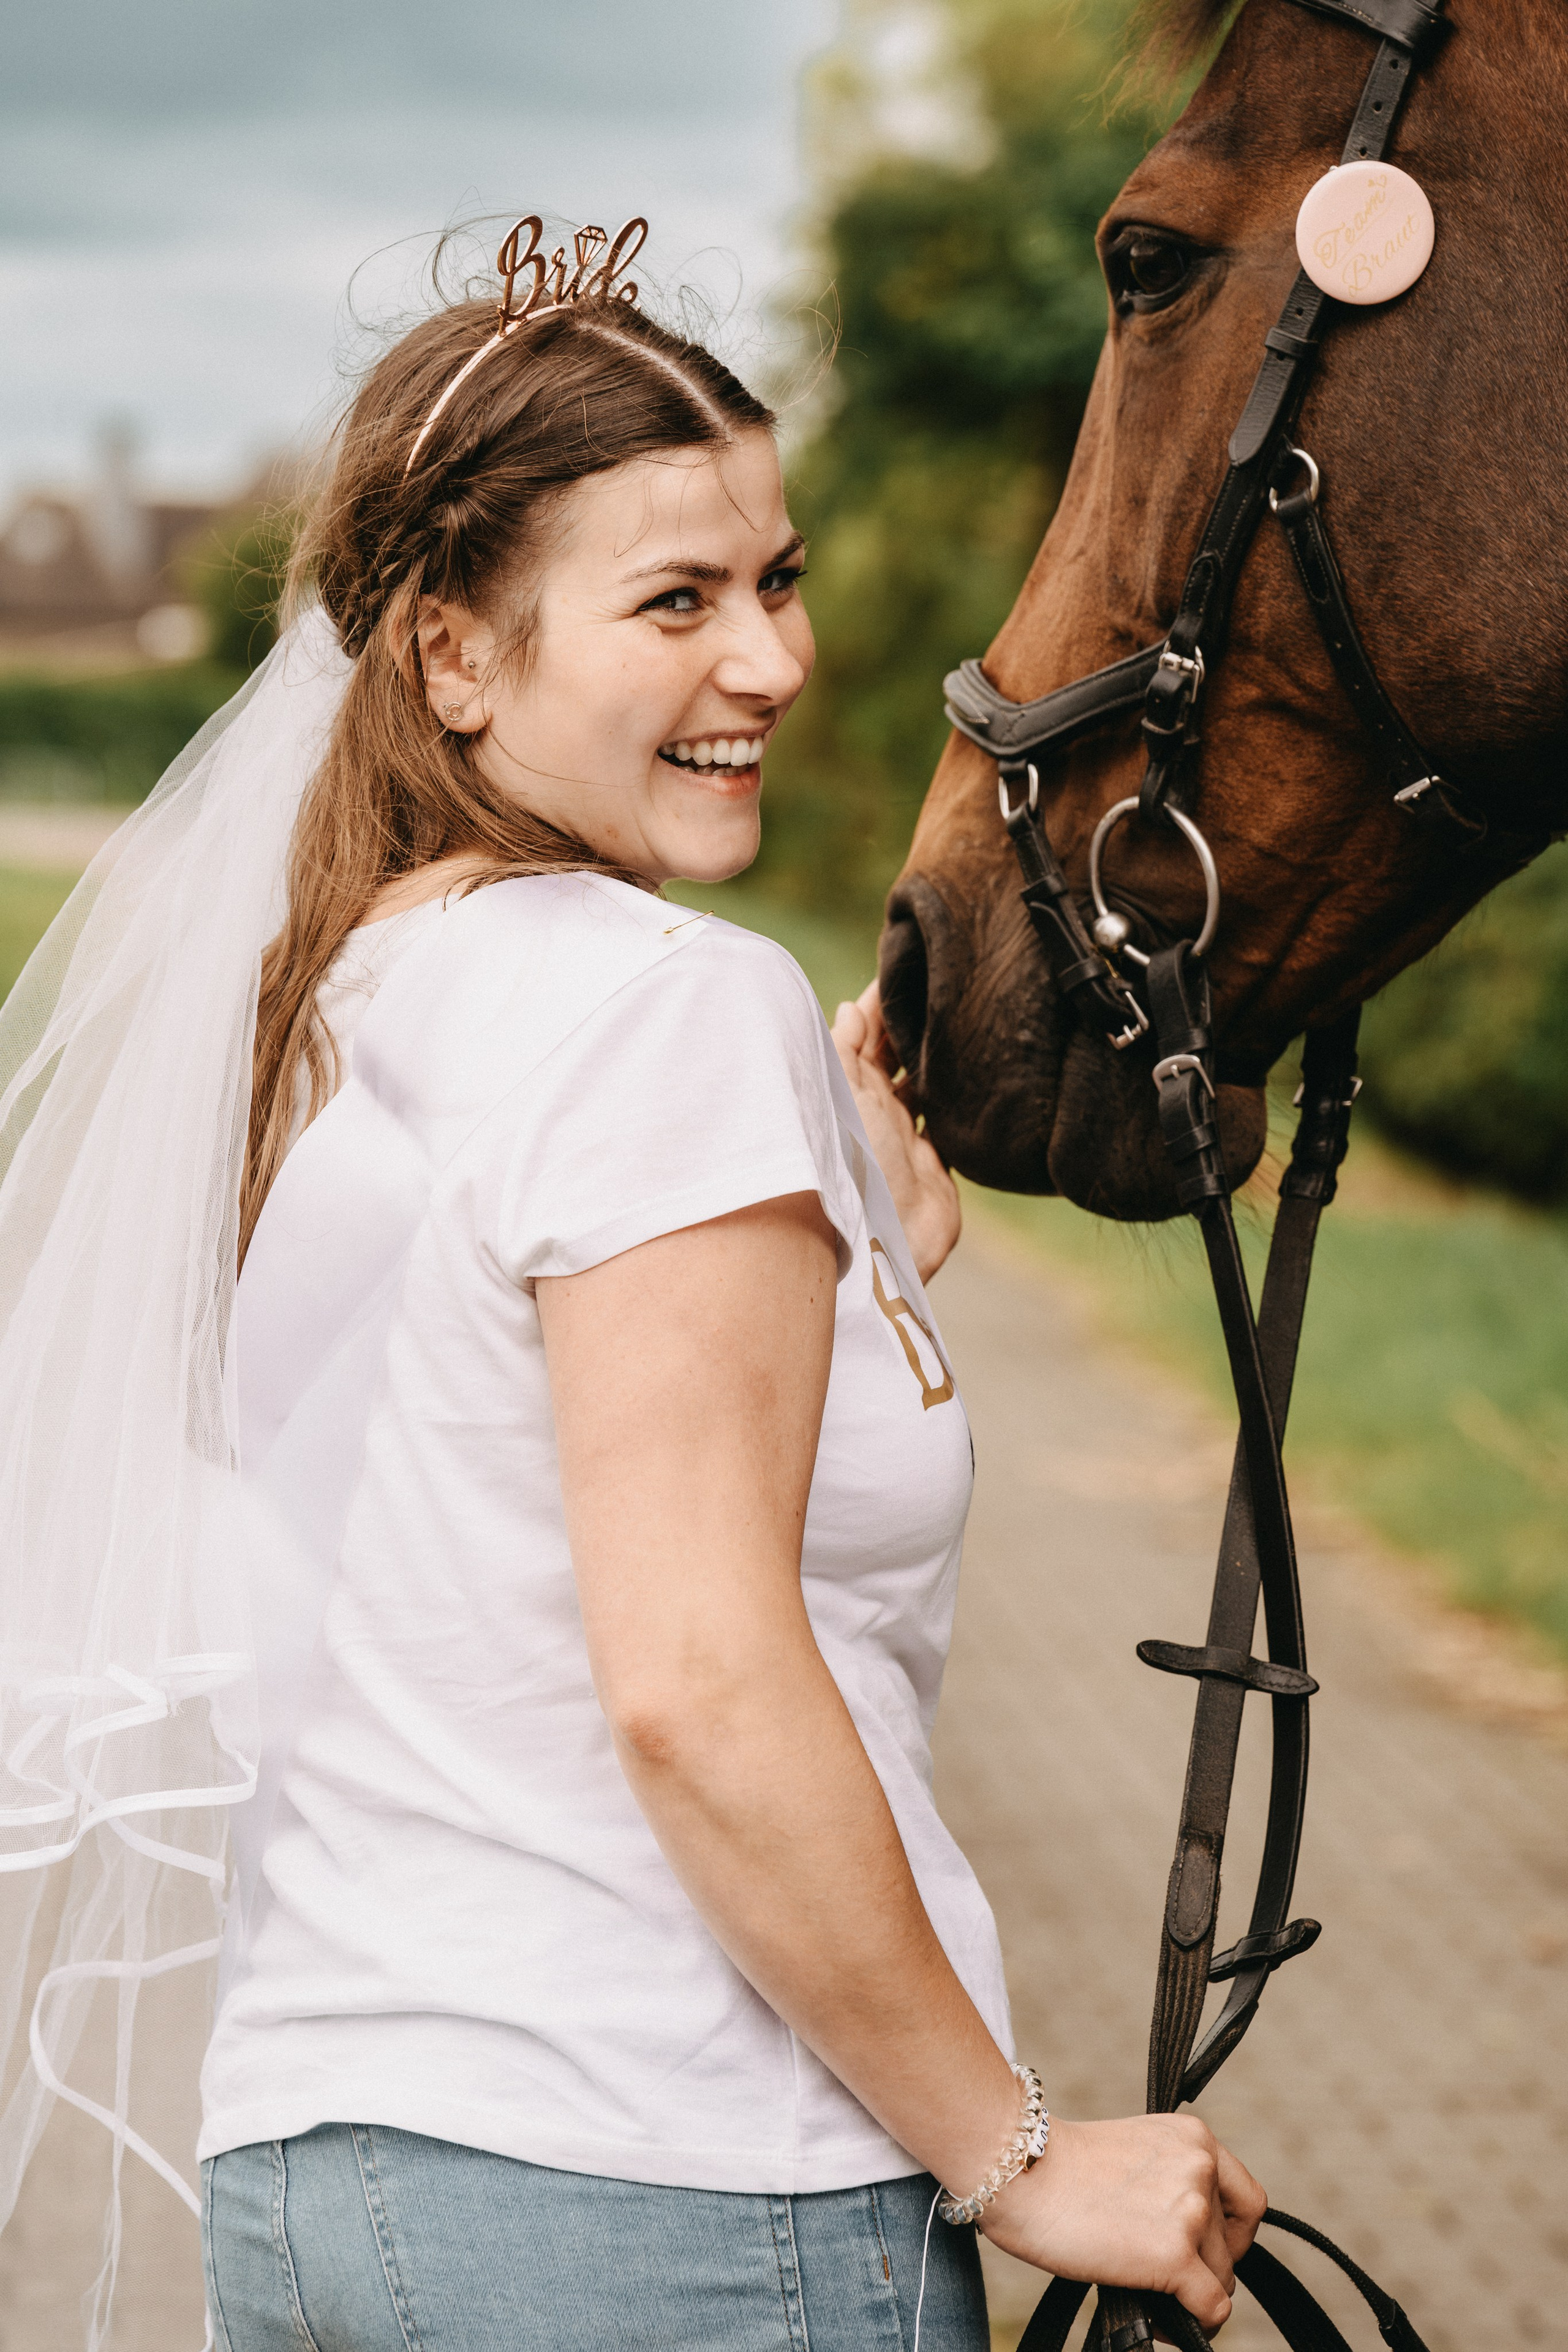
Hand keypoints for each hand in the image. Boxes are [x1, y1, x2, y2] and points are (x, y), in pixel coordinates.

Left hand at [831, 981, 960, 1283]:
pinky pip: (949, 1120)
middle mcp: (875, 1109)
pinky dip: (958, 1098)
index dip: (880, 1002)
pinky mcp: (936, 1161)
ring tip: (961, 1017)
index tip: (903, 966)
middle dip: (912, 1021)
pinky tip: (975, 1073)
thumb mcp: (844, 1097)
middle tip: (940, 983)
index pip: (864, 1033)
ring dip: (937, 1056)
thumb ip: (846, 1050)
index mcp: (847, 1090)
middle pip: (894, 1054)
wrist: (887, 1239)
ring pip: (923, 1083)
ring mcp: (906, 1135)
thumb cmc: (856, 1166)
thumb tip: (849, 1006)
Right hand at [980, 2113, 1266, 2336]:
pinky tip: (1162, 2322)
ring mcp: (1192, 2210)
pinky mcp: (1175, 2253)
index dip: (1231, 2236)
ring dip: (1191, 2297)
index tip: (1203, 2250)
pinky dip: (1191, 2324)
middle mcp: (1202, 2168)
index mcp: (1194, 2138)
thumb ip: (1171, 2181)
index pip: (1248, 2201)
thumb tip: (1191, 2241)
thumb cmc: (1058, 2167)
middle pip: (1232, 2247)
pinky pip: (1211, 2309)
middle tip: (1167, 2280)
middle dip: (1204, 2270)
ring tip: (1153, 2300)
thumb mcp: (1135, 2153)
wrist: (1020, 2171)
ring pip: (1221, 2281)